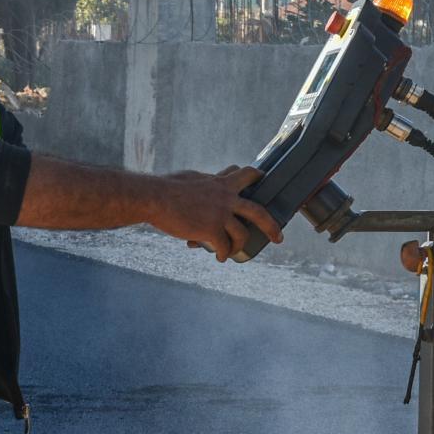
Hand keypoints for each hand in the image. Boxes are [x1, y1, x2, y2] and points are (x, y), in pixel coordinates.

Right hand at [145, 166, 280, 260]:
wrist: (155, 198)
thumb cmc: (168, 187)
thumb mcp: (193, 177)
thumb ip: (208, 180)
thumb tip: (212, 180)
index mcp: (221, 183)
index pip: (247, 175)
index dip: (257, 177)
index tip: (263, 180)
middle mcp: (226, 198)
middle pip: (258, 212)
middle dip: (271, 226)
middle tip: (278, 237)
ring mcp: (220, 214)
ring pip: (242, 235)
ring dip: (239, 246)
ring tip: (233, 252)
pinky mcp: (211, 230)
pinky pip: (224, 247)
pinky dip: (224, 254)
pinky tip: (221, 257)